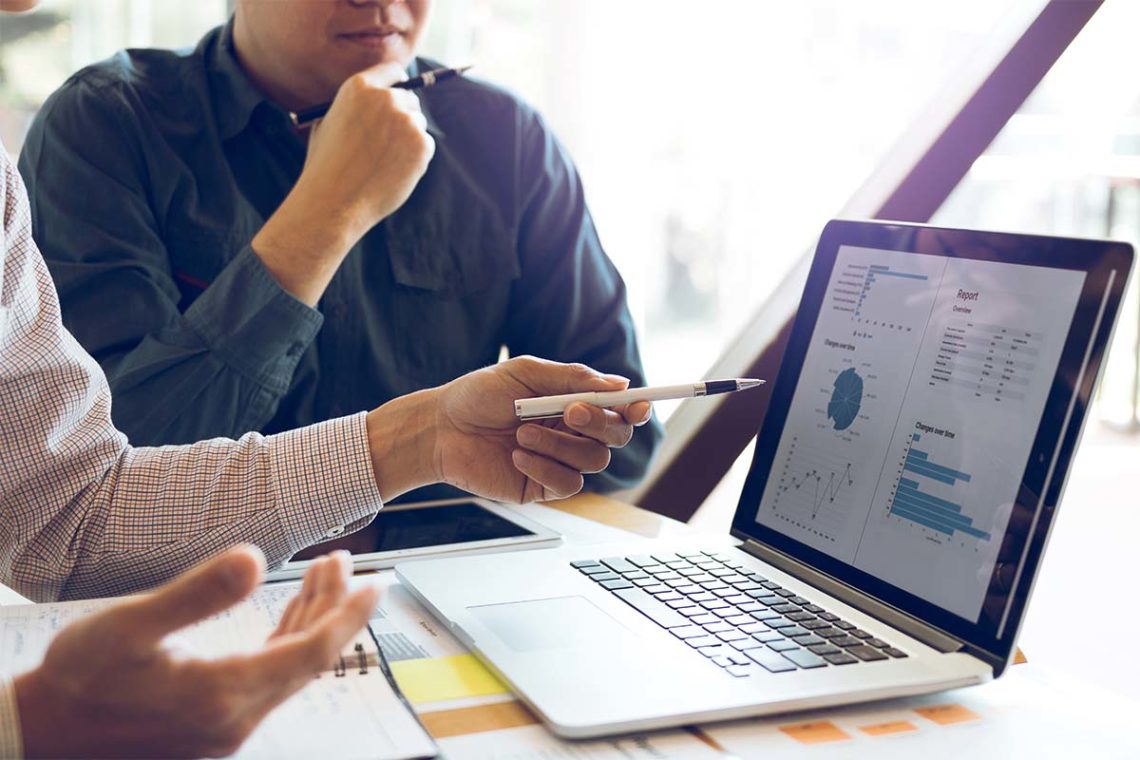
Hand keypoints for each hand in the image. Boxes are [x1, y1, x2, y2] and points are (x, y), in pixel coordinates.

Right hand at [14, 546, 377, 758]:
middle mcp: (236, 718)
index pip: (314, 651)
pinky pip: (268, 677)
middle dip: (334, 606)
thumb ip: (194, 594)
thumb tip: (252, 558)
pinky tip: (290, 613)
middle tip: (343, 561)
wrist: (43, 737)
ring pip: (290, 666)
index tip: (377, 582)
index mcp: (224, 694)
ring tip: (324, 572)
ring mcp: (226, 726)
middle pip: (308, 656)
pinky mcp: (213, 724)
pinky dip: (286, 640)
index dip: (350, 614)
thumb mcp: (127, 628)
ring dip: (311, 618)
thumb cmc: (77, 681)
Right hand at [298, 62, 434, 234]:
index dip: (398, 84)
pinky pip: (426, 145)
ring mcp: (406, 121)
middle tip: (390, 141)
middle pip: (410, 99)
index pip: (393, 71)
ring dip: (408, 140)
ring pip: (418, 124)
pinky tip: (392, 172)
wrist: (333, 202)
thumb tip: (377, 101)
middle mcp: (385, 98)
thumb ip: (354, 107)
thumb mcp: (327, 124)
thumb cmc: (326, 168)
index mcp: (358, 87)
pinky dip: (416, 159)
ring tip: (382, 162)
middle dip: (403, 117)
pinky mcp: (422, 144)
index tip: (401, 92)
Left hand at [366, 356, 652, 502]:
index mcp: (573, 402)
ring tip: (522, 433)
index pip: (619, 409)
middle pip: (616, 437)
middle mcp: (573, 433)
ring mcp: (560, 461)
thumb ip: (572, 379)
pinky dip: (545, 467)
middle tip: (568, 413)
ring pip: (593, 462)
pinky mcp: (543, 487)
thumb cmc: (479, 395)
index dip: (636, 408)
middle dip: (598, 424)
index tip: (638, 405)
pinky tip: (518, 455)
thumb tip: (620, 385)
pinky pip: (568, 484)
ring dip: (560, 445)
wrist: (441, 428)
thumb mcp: (526, 374)